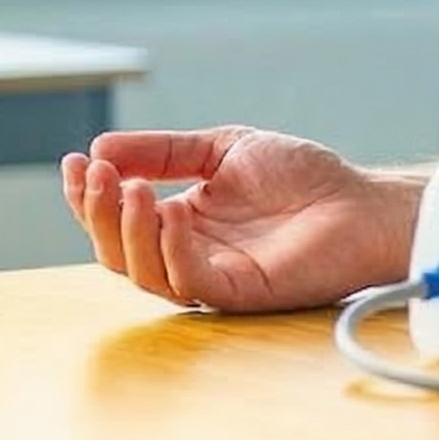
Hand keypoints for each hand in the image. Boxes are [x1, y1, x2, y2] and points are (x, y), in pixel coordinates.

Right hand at [60, 126, 420, 311]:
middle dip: (96, 213)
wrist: (362, 201)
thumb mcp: (224, 149)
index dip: (88, 194)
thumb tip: (100, 147)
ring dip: (126, 231)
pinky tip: (173, 213)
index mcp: (180, 221)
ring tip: (132, 188)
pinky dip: (173, 249)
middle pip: (117, 250)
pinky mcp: (239, 292)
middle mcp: (187, 253)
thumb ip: (165, 151)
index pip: (115, 217)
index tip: (76, 161)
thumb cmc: (304, 177)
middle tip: (96, 175)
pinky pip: (191, 281)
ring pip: (144, 270)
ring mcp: (211, 276)